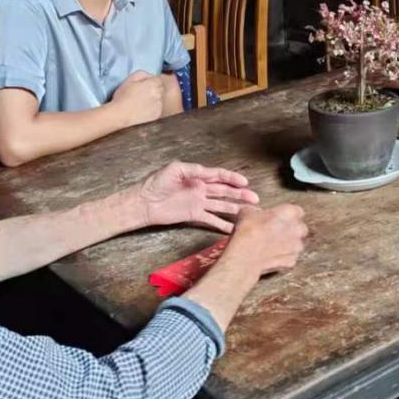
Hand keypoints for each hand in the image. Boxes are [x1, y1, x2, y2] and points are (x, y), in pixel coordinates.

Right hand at [111, 70, 164, 126]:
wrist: (120, 115)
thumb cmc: (123, 97)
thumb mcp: (130, 79)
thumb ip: (142, 74)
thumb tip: (149, 76)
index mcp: (153, 84)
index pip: (158, 79)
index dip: (151, 82)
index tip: (145, 86)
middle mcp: (159, 94)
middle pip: (160, 89)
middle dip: (154, 89)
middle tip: (142, 94)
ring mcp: (159, 105)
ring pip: (160, 99)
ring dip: (154, 99)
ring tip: (142, 103)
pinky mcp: (158, 114)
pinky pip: (158, 108)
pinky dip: (153, 108)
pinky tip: (143, 109)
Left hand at [137, 161, 259, 231]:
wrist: (144, 203)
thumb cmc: (156, 183)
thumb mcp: (175, 169)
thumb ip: (193, 170)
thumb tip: (208, 171)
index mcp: (197, 175)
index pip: (219, 176)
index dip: (233, 178)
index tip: (245, 183)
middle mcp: (201, 189)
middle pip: (224, 191)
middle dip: (240, 194)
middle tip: (255, 198)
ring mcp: (199, 203)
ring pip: (221, 205)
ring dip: (235, 207)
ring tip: (249, 211)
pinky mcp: (194, 215)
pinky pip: (211, 219)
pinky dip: (222, 224)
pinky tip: (232, 228)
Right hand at [222, 204, 307, 275]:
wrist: (245, 254)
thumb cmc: (249, 231)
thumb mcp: (247, 212)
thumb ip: (255, 211)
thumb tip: (253, 212)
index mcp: (289, 212)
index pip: (296, 210)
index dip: (287, 214)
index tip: (280, 216)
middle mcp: (297, 229)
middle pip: (300, 227)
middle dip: (291, 229)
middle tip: (277, 230)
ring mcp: (296, 247)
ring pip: (297, 243)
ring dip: (289, 243)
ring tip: (274, 244)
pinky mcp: (291, 261)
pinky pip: (290, 257)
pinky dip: (284, 257)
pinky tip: (272, 255)